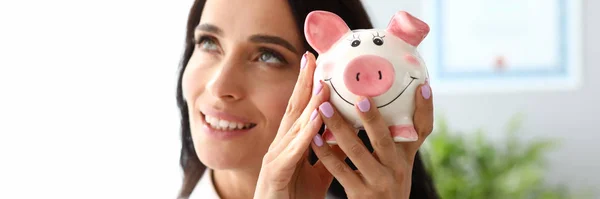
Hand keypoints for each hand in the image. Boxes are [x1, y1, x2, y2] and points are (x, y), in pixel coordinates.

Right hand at [254, 52, 343, 198]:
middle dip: (303, 83)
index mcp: (290, 144)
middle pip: (293, 109)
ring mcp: (275, 158)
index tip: (318, 64)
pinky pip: (293, 151)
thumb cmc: (293, 197)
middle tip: (312, 57)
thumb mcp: (317, 175)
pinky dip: (305, 134)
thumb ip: (328, 156)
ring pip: (294, 126)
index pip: (300, 110)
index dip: (308, 87)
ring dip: (308, 104)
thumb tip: (346, 139)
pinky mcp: (276, 173)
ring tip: (322, 83)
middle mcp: (280, 146)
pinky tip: (317, 119)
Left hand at [310, 81, 433, 198]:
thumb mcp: (397, 163)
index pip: (423, 130)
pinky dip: (326, 152)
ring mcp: (378, 182)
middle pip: (385, 139)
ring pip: (356, 151)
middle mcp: (396, 168)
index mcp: (405, 155)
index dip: (424, 109)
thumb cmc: (385, 183)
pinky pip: (339, 169)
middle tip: (359, 97)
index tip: (422, 86)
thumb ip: (393, 138)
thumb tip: (388, 98)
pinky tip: (314, 137)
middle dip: (372, 118)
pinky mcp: (360, 194)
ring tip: (324, 107)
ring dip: (339, 128)